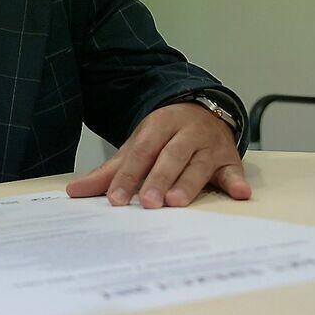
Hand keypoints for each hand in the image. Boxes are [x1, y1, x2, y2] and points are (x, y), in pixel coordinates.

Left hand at [66, 103, 250, 207]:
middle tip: (148, 202)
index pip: (140, 152)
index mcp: (158, 126)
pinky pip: (234, 170)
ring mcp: (210, 145)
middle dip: (158, 180)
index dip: (128, 176)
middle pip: (170, 157)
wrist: (203, 111)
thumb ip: (109, 172)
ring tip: (176, 202)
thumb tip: (73, 191)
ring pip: (198, 164)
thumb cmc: (164, 138)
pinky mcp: (231, 159)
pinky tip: (240, 193)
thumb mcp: (136, 147)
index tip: (116, 200)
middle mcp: (186, 133)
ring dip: (189, 183)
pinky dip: (237, 182)